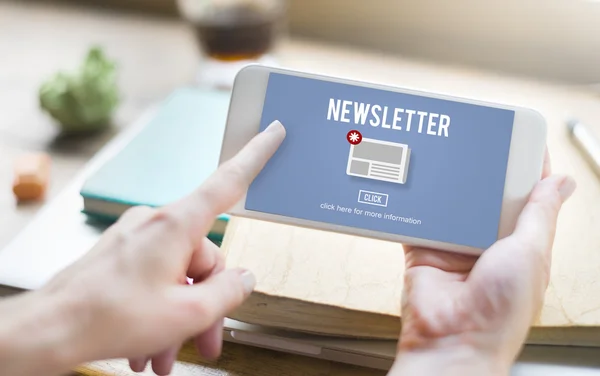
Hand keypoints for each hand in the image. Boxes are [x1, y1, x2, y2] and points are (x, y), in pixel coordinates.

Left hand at [37, 120, 285, 374]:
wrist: (48, 330)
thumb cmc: (107, 318)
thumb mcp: (186, 313)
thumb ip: (228, 292)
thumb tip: (244, 278)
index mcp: (177, 226)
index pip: (228, 183)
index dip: (255, 157)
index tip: (272, 133)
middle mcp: (156, 224)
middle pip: (205, 257)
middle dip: (206, 305)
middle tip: (207, 341)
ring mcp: (137, 239)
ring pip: (179, 274)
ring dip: (180, 317)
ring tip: (167, 355)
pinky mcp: (122, 255)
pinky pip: (156, 278)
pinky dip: (159, 311)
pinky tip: (150, 347)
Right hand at [391, 150, 575, 374]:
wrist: (452, 341)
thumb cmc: (500, 312)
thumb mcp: (530, 254)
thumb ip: (539, 215)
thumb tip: (561, 182)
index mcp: (520, 244)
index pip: (525, 196)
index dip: (524, 168)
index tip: (518, 138)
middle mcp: (487, 243)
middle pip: (486, 195)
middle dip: (483, 171)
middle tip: (476, 139)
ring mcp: (455, 246)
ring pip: (452, 204)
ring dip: (449, 185)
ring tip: (446, 155)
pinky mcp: (424, 250)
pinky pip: (420, 220)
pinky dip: (416, 205)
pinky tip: (416, 184)